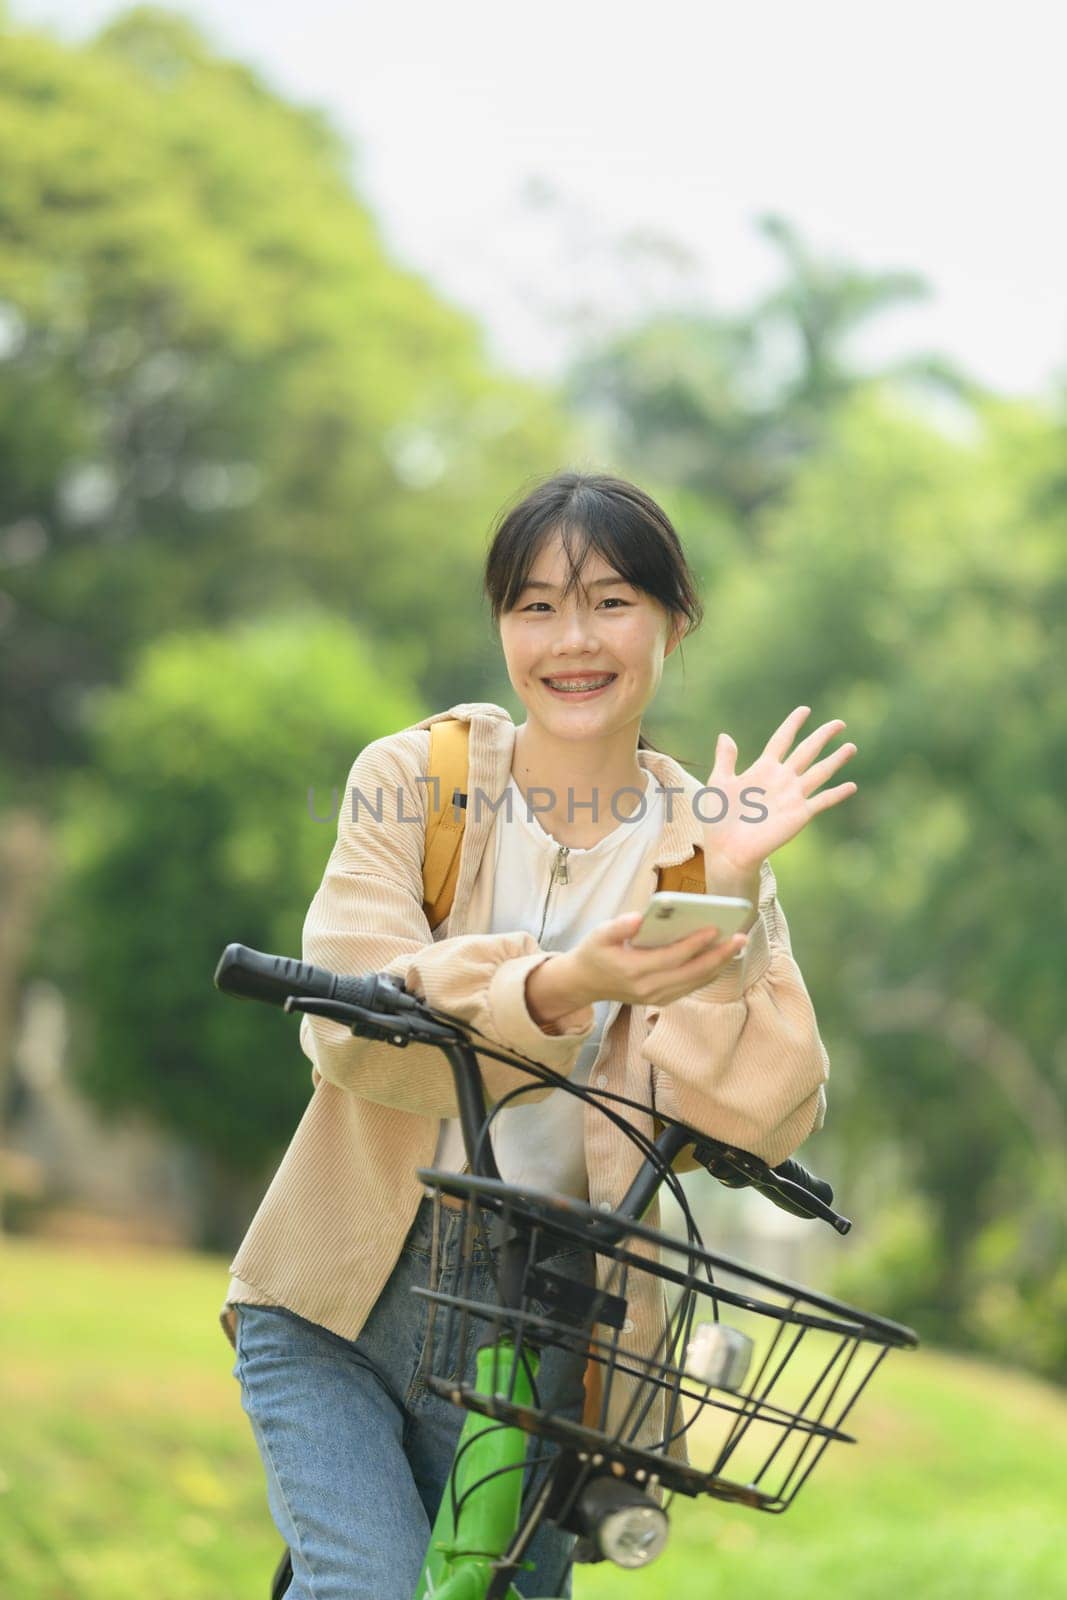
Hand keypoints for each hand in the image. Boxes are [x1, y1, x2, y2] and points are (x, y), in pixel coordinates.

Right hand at [563, 911, 747, 1010]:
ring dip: (718, 965)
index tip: (714, 929)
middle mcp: (648, 988)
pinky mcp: (661, 1000)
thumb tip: (640, 918)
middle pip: (691, 973)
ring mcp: (656, 997)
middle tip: (740, 938)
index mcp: (633, 970)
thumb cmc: (594, 952)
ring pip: (695, 983)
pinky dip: (708, 974)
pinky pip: (690, 987)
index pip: (671, 958)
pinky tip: (721, 959)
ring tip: (736, 946)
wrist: (585, 983)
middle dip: (718, 956)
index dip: (694, 944)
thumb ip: (618, 926)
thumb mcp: (598, 935)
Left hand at [703, 706, 857, 876]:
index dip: (793, 724)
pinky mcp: (800, 814)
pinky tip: (852, 786)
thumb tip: (725, 735)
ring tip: (851, 747)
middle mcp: (781, 779)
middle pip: (807, 751)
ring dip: (836, 760)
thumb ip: (725, 759)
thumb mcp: (719, 783)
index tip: (805, 710)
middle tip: (839, 723)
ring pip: (819, 772)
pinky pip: (822, 801)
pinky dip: (837, 793)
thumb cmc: (719, 820)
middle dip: (823, 737)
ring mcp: (792, 796)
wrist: (728, 850)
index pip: (781, 740)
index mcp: (762, 769)